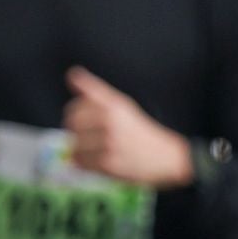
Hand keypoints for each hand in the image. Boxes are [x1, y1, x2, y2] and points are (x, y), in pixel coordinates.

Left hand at [63, 66, 192, 188]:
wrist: (165, 157)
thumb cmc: (140, 131)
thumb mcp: (121, 105)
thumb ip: (95, 91)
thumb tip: (72, 74)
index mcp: (112, 105)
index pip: (75, 108)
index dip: (77, 116)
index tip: (88, 123)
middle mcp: (110, 122)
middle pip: (72, 126)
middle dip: (76, 133)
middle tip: (90, 139)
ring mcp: (109, 143)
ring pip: (75, 146)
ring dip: (80, 150)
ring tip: (95, 152)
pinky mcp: (108, 163)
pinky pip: (81, 162)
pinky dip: (84, 164)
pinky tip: (96, 161)